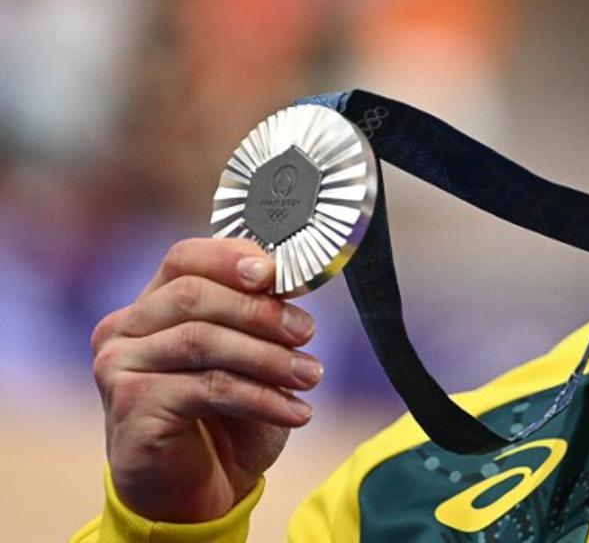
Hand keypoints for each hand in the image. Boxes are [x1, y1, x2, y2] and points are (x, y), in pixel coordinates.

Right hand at [91, 238, 321, 521]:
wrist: (196, 489)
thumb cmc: (223, 417)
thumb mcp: (247, 356)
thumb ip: (256, 315)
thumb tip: (289, 279)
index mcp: (152, 305)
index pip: (185, 258)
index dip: (233, 257)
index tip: (282, 274)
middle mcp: (125, 329)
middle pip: (193, 295)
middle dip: (260, 311)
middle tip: (306, 331)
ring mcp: (119, 366)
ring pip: (201, 340)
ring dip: (268, 357)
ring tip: (310, 375)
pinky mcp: (131, 405)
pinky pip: (208, 387)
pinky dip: (261, 397)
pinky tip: (296, 411)